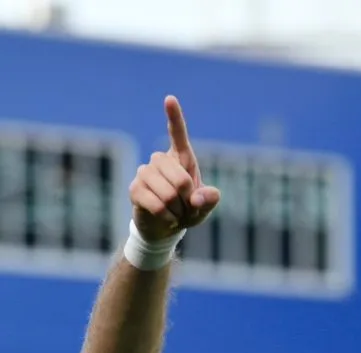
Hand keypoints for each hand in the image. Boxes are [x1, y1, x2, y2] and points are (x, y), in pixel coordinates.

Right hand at [129, 95, 220, 240]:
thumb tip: (199, 197)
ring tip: (175, 212)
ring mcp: (145, 172)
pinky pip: (155, 203)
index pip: (177, 134)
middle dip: (188, 198)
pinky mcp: (135, 188)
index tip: (170, 99)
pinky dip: (167, 216)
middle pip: (180, 177)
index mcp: (181, 158)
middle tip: (185, 206)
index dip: (174, 117)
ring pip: (167, 193)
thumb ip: (208, 200)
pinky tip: (166, 217)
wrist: (165, 228)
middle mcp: (161, 160)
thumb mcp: (204, 207)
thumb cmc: (187, 211)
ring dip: (177, 209)